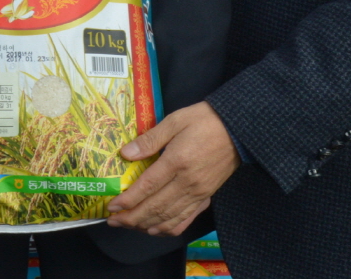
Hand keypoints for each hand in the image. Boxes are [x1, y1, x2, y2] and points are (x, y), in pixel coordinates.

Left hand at [105, 100, 238, 235]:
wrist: (237, 129)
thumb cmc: (204, 120)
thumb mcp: (175, 120)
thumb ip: (150, 139)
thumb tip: (126, 154)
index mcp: (177, 161)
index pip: (148, 187)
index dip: (128, 200)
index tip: (112, 206)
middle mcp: (187, 182)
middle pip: (156, 207)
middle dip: (132, 218)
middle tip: (113, 221)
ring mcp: (198, 193)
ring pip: (169, 217)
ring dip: (146, 225)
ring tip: (128, 226)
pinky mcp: (206, 197)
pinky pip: (186, 219)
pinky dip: (168, 228)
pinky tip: (155, 229)